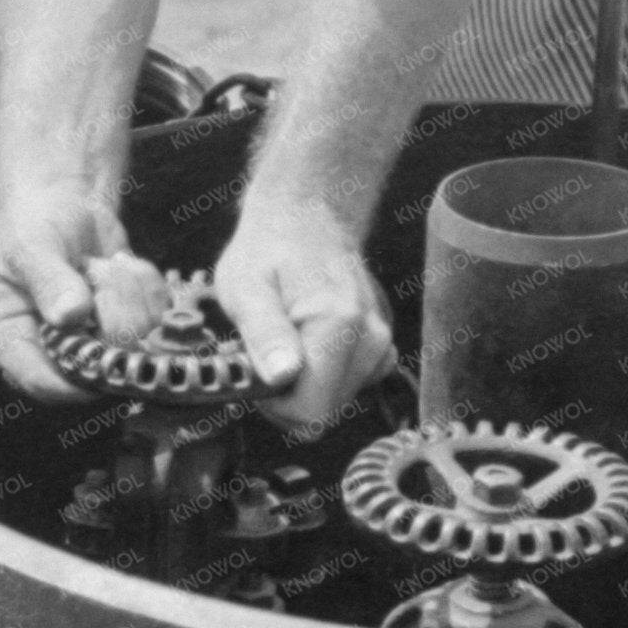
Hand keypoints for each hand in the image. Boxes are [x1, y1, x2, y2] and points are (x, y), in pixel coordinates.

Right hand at [0, 186, 128, 401]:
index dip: (74, 376)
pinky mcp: (127, 329)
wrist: (64, 203)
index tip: (103, 351)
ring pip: (132, 346)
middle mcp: (52, 352)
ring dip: (130, 297)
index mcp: (11, 341)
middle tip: (100, 272)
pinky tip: (127, 264)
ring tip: (108, 263)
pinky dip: (148, 290)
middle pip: (95, 369)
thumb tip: (72, 316)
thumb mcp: (31, 244)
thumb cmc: (33, 223)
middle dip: (111, 320)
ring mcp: (93, 344)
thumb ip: (48, 280)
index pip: (41, 381)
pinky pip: (156, 325)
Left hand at [210, 197, 394, 441]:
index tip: (256, 371)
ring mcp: (381, 345)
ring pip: (334, 403)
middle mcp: (372, 339)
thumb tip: (283, 377)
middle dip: (287, 396)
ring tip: (284, 340)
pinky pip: (347, 387)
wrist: (305, 215)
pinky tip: (307, 343)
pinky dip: (323, 376)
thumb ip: (265, 334)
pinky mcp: (380, 349)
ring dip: (304, 385)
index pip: (310, 411)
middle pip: (323, 412)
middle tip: (265, 352)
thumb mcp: (246, 287)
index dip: (273, 404)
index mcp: (339, 325)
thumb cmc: (268, 248)